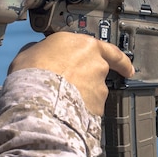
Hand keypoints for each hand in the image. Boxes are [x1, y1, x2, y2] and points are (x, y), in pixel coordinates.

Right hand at [9, 32, 134, 115]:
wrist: (36, 99)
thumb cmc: (31, 74)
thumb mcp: (30, 52)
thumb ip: (43, 50)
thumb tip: (41, 53)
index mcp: (82, 44)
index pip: (108, 49)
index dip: (118, 60)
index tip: (127, 67)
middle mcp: (96, 62)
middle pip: (100, 70)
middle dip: (90, 79)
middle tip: (75, 86)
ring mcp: (99, 85)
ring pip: (95, 91)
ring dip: (83, 96)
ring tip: (59, 101)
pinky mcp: (98, 106)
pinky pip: (91, 108)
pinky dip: (81, 111)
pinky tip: (64, 112)